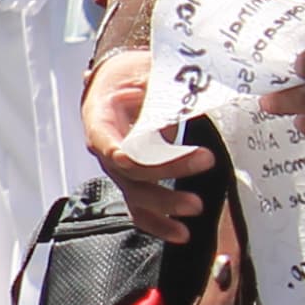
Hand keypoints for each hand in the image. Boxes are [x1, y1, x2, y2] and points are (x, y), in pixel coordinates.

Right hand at [87, 44, 208, 239]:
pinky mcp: (132, 180)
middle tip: (204, 164)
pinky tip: (180, 234)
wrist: (118, 84)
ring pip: (134, 195)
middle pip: (128, 174)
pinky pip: (138, 208)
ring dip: (164, 207)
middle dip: (165, 176)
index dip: (136, 156)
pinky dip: (158, 224)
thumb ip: (164, 83)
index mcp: (100, 119)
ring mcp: (117, 169)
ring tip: (195, 210)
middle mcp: (105, 149)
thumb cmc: (130, 75)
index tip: (179, 154)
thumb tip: (195, 88)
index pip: (110, 145)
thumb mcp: (145, 70)